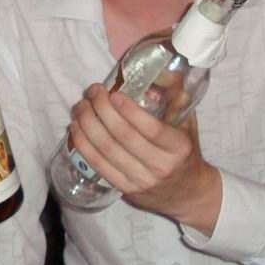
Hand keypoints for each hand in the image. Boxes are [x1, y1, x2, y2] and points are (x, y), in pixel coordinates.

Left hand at [66, 85, 221, 233]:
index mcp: (178, 147)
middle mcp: (161, 166)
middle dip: (102, 111)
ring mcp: (142, 180)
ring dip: (88, 126)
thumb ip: (176, 95)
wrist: (188, 193)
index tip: (113, 94)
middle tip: (93, 93)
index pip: (152, 129)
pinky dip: (84, 146)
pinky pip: (99, 166)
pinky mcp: (126, 189)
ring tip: (80, 107)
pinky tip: (76, 129)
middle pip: (124, 137)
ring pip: (107, 151)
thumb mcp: (187, 123)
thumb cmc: (185, 152)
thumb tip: (159, 71)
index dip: (130, 111)